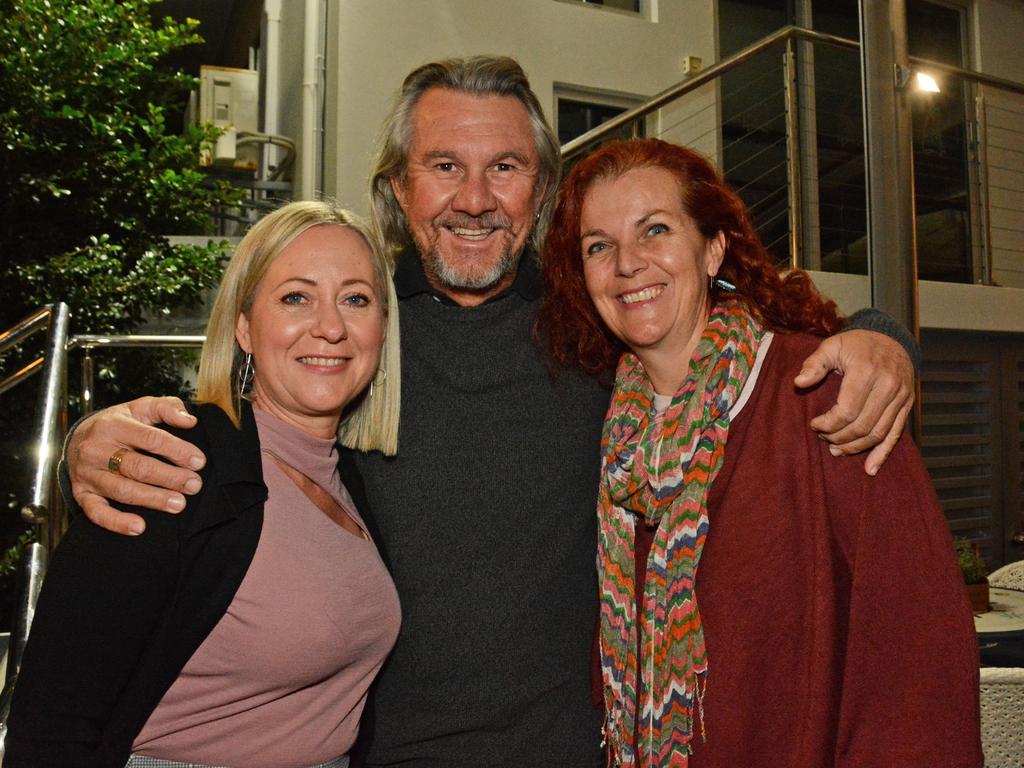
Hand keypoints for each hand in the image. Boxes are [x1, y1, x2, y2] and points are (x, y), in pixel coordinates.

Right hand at [67, 397, 205, 534]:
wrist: (77, 437)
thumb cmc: (119, 423)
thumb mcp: (141, 407)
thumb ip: (167, 408)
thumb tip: (189, 420)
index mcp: (114, 425)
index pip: (150, 439)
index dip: (177, 451)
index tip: (199, 462)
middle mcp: (97, 449)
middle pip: (137, 466)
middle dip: (169, 477)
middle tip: (194, 485)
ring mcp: (88, 473)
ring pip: (122, 490)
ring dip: (152, 499)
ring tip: (178, 504)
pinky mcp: (82, 494)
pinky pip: (96, 512)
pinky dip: (117, 522)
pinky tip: (139, 527)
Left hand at [794, 330, 914, 475]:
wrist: (892, 339)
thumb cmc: (856, 344)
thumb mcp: (832, 345)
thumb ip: (814, 364)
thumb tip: (798, 383)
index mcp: (867, 372)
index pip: (847, 411)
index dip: (828, 424)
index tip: (814, 425)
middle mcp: (888, 386)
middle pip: (862, 426)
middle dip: (839, 437)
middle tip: (823, 437)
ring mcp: (900, 398)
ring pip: (877, 434)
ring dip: (855, 447)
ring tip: (836, 450)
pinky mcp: (907, 406)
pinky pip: (895, 435)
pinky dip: (882, 454)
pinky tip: (870, 469)